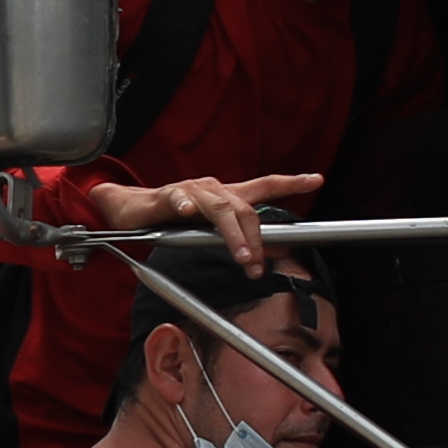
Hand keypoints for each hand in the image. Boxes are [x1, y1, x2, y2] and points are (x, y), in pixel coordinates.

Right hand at [99, 168, 323, 269]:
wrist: (131, 209)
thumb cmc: (173, 219)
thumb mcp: (211, 230)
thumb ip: (240, 236)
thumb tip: (274, 251)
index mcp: (228, 196)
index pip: (265, 186)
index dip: (291, 183)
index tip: (316, 180)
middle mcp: (214, 190)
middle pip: (245, 210)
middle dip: (257, 240)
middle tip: (258, 267)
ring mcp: (192, 191)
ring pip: (220, 210)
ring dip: (233, 234)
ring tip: (241, 255)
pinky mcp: (167, 196)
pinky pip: (179, 199)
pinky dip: (186, 205)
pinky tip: (188, 212)